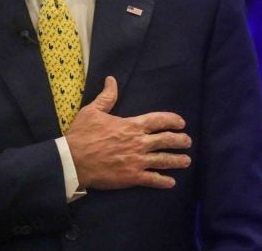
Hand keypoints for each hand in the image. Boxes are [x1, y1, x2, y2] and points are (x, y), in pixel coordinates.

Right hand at [66, 76, 191, 189]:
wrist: (73, 160)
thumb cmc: (83, 135)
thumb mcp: (92, 111)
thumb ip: (106, 96)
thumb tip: (111, 79)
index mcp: (131, 125)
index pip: (158, 120)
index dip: (172, 120)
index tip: (181, 123)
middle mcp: (139, 143)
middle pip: (166, 140)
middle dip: (180, 140)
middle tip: (187, 142)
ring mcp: (137, 161)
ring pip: (164, 160)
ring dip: (177, 160)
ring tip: (186, 161)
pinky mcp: (132, 177)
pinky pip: (153, 179)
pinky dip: (164, 181)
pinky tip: (171, 182)